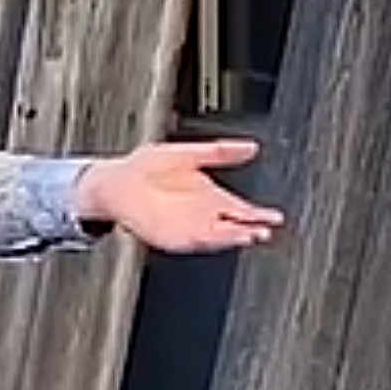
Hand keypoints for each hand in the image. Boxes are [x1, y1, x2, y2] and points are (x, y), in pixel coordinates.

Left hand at [75, 139, 284, 253]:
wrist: (115, 182)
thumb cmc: (146, 166)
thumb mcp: (188, 153)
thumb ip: (220, 151)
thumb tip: (252, 147)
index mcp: (210, 197)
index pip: (241, 210)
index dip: (258, 215)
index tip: (275, 217)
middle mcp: (202, 216)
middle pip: (234, 227)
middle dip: (251, 229)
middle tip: (267, 229)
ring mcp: (188, 228)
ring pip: (218, 237)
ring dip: (234, 237)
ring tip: (251, 234)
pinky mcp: (172, 236)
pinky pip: (196, 242)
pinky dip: (210, 241)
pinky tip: (221, 237)